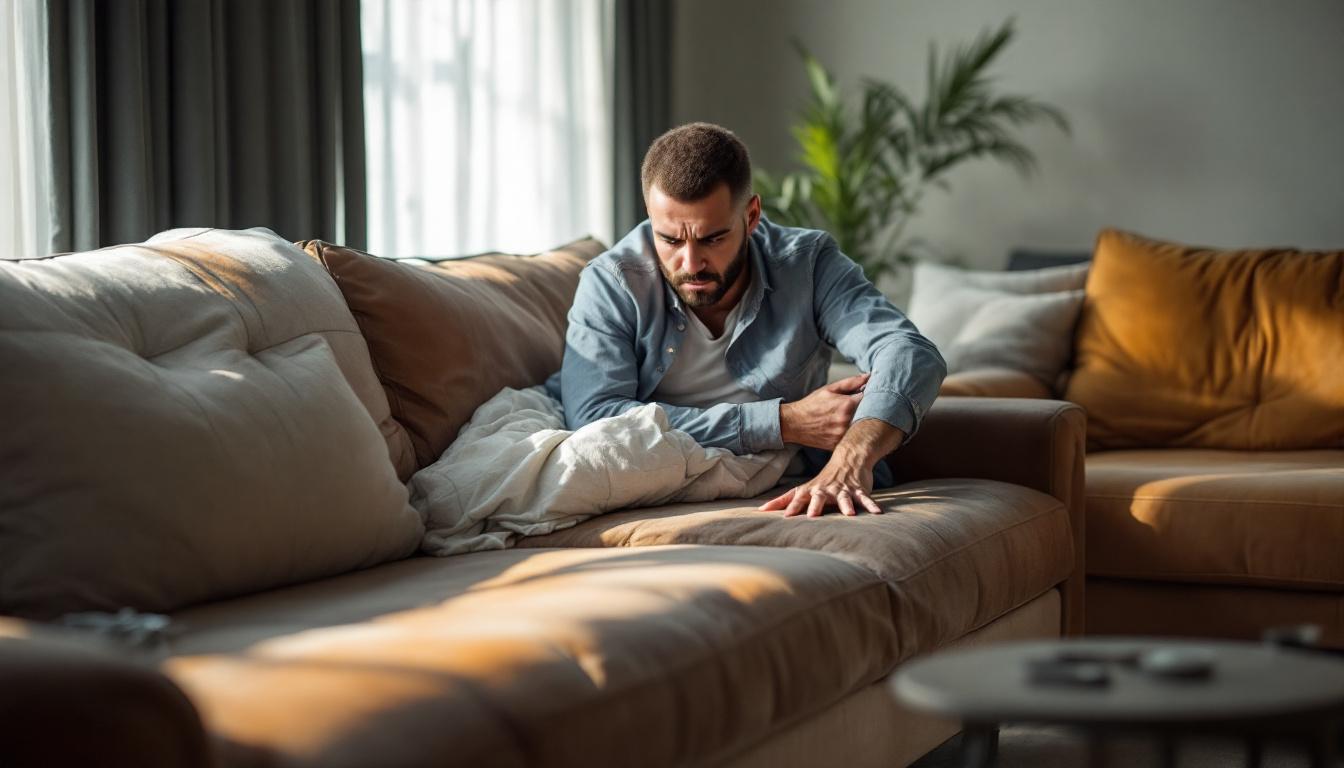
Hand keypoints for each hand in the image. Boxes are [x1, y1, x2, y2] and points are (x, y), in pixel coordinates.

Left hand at [757, 451, 882, 517]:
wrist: (848, 458)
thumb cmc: (822, 481)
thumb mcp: (802, 489)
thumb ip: (783, 501)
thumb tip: (761, 510)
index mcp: (811, 490)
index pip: (799, 499)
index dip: (792, 508)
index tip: (785, 518)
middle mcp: (826, 490)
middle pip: (819, 498)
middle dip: (816, 506)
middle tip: (812, 516)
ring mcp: (842, 489)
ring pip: (844, 498)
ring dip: (846, 505)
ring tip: (850, 515)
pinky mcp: (858, 490)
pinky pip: (864, 498)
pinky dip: (871, 505)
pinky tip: (877, 512)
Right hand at [779, 373, 867, 450]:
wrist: (793, 423)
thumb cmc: (811, 405)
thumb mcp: (829, 389)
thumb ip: (851, 383)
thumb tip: (868, 377)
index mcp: (846, 404)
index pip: (869, 399)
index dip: (868, 397)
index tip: (864, 397)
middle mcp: (847, 421)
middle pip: (867, 414)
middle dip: (865, 410)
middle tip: (855, 409)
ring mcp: (843, 434)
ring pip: (860, 427)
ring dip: (858, 423)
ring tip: (844, 419)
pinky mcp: (839, 445)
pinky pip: (852, 439)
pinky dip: (850, 434)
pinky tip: (840, 429)